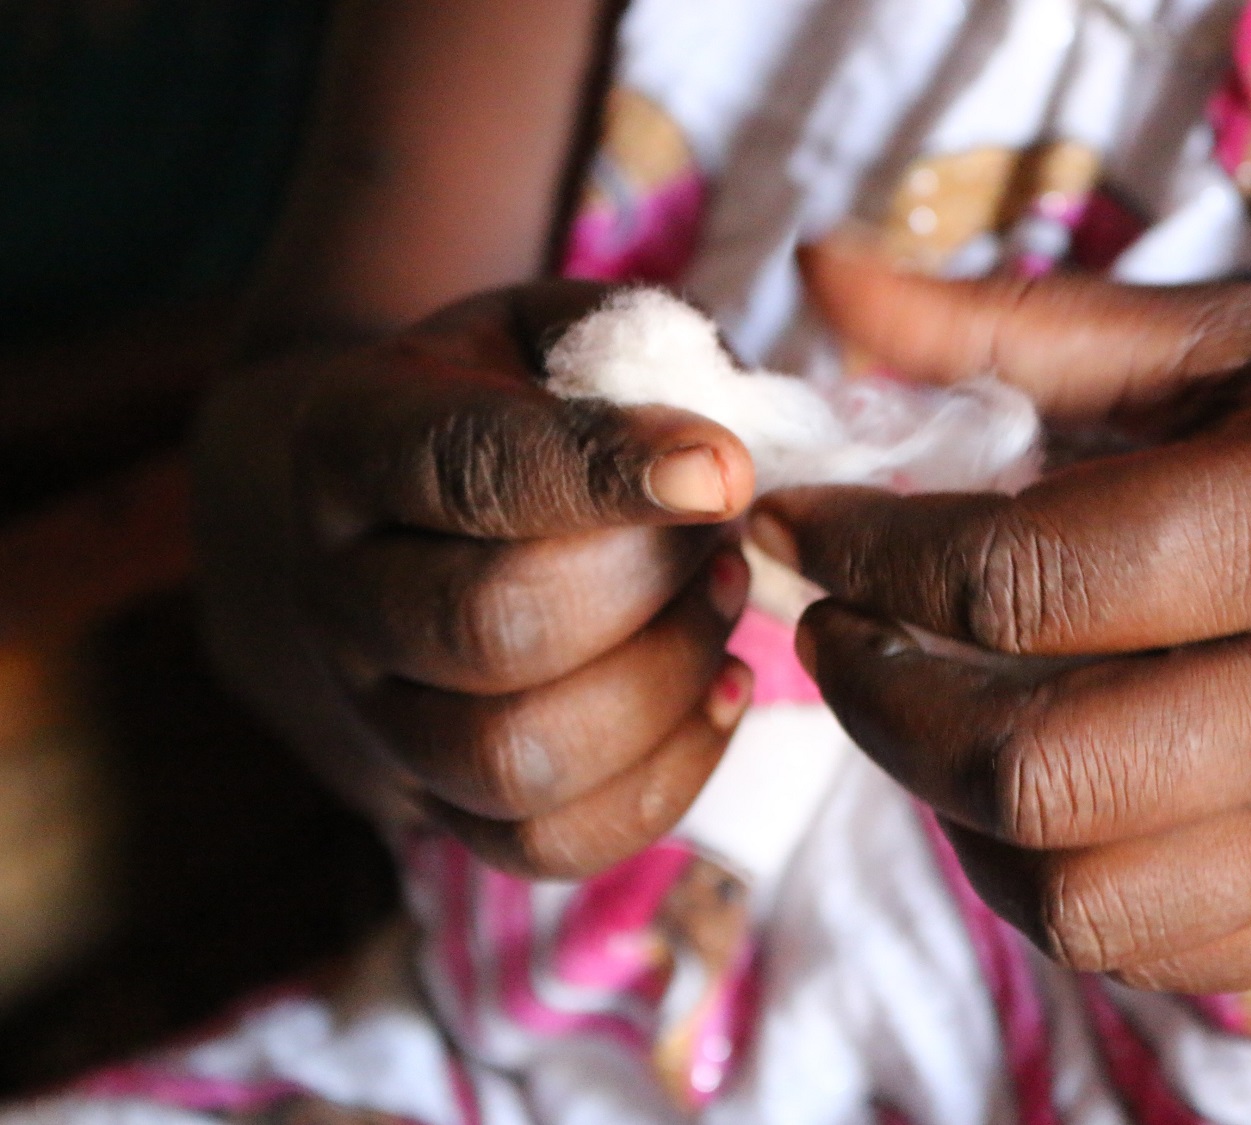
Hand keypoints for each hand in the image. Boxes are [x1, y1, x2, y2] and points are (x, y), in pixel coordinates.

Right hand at [195, 281, 755, 879]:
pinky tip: (719, 690)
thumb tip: (733, 435)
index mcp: (352, 445)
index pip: (467, 469)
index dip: (605, 473)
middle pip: (491, 628)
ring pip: (515, 758)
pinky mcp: (438, 803)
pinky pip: (548, 845)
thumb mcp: (547, 334)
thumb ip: (634, 344)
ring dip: (663, 683)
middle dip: (649, 585)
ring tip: (721, 604)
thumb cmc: (500, 408)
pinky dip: (666, 780)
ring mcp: (379, 716)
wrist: (398, 522)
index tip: (728, 470)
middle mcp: (339, 595)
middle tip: (725, 537)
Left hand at [750, 239, 1250, 991]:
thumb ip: (1010, 326)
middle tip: (835, 627)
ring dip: (947, 805)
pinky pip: (1143, 948)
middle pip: (1030, 767)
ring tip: (922, 710)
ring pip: (1074, 893)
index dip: (866, 553)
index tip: (798, 522)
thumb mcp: (1218, 341)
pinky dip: (1037, 879)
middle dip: (879, 701)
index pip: (1021, 578)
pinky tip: (1021, 791)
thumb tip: (821, 276)